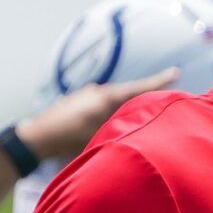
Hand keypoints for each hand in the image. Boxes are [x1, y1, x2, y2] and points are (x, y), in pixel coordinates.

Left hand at [14, 67, 180, 161]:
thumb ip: (121, 128)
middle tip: (162, 94)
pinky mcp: (78, 104)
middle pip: (129, 92)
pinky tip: (108, 123)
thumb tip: (140, 129)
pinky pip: (102, 105)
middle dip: (146, 94)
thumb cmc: (68, 139)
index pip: (140, 88)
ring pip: (115, 100)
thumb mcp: (100, 136)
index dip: (159, 82)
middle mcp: (98, 93)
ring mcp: (86, 97)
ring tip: (134, 116)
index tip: (176, 72)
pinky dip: (111, 111)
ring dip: (126, 105)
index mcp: (106, 98)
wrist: (36, 137)